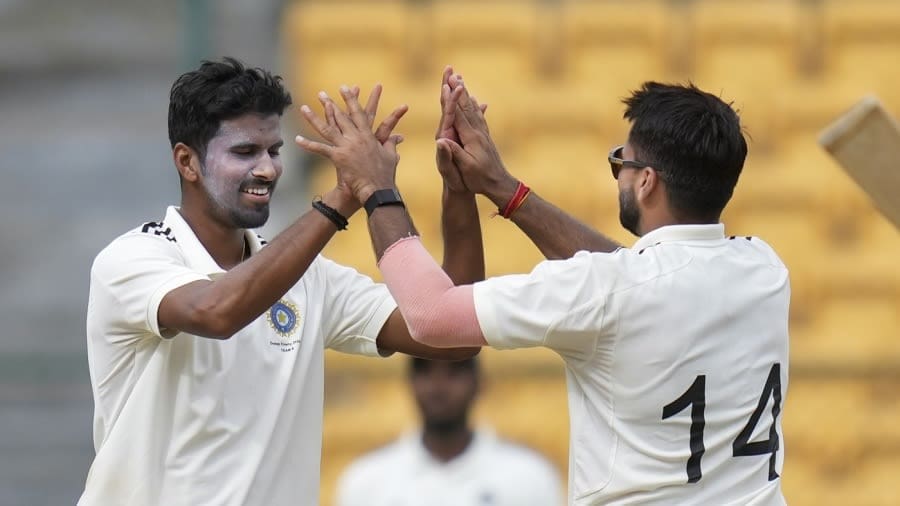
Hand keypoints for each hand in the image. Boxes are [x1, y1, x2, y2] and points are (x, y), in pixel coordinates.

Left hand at [296, 85, 406, 203]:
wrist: (378, 189)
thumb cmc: (385, 175)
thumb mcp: (390, 156)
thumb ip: (391, 144)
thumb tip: (397, 137)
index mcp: (368, 136)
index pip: (358, 113)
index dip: (351, 99)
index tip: (345, 88)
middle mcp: (356, 138)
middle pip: (340, 117)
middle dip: (330, 103)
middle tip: (321, 93)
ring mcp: (347, 147)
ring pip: (327, 128)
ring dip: (314, 118)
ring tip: (304, 108)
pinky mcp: (339, 157)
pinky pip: (320, 149)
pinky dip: (308, 144)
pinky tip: (297, 139)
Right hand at [439, 81, 513, 199]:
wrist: (500, 185)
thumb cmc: (480, 179)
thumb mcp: (466, 168)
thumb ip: (454, 153)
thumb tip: (441, 140)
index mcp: (471, 137)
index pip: (458, 113)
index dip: (451, 97)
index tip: (445, 82)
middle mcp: (478, 132)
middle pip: (466, 105)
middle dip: (457, 88)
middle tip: (451, 71)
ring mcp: (483, 134)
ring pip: (473, 108)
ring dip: (466, 93)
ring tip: (460, 80)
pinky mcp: (485, 138)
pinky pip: (480, 118)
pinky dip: (477, 107)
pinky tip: (478, 101)